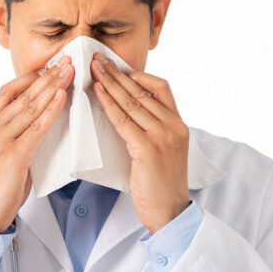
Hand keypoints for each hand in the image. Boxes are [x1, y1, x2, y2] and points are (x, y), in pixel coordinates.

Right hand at [0, 55, 74, 232]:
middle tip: (67, 60)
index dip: (30, 77)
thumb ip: (16, 137)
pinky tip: (61, 97)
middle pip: (22, 94)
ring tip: (69, 72)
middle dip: (47, 75)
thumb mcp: (2, 155)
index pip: (7, 92)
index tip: (49, 66)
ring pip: (30, 107)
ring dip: (52, 86)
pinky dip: (50, 110)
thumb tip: (40, 125)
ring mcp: (0, 141)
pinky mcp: (13, 156)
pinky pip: (35, 128)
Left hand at [90, 52, 190, 233]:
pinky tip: (97, 93)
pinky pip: (123, 120)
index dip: (139, 75)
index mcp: (179, 124)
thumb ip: (150, 130)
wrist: (169, 212)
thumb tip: (124, 112)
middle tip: (97, 59)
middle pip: (142, 91)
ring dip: (109, 83)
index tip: (118, 68)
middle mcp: (174, 126)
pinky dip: (108, 104)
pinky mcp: (148, 149)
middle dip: (117, 73)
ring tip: (93, 69)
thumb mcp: (162, 151)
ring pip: (131, 102)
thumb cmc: (160, 185)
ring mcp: (163, 136)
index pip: (162, 87)